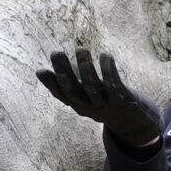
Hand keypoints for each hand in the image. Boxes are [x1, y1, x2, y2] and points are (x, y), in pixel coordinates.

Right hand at [36, 49, 162, 149]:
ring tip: (81, 50)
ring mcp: (105, 103)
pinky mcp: (121, 99)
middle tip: (57, 53)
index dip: (50, 84)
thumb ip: (65, 82)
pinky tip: (105, 55)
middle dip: (64, 72)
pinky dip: (108, 69)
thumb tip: (39, 72)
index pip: (61, 95)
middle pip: (74, 90)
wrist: (131, 121)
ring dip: (86, 68)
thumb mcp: (82, 94)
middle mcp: (89, 106)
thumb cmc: (101, 101)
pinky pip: (113, 83)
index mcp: (78, 104)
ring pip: (92, 86)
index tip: (41, 70)